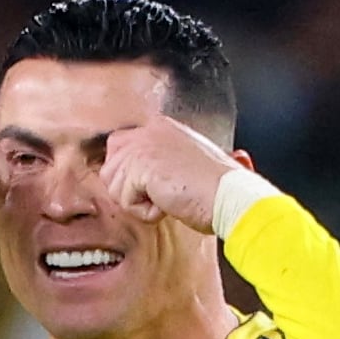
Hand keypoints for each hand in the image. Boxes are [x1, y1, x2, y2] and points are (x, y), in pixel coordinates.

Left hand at [99, 115, 248, 234]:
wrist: (230, 196)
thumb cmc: (216, 188)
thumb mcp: (184, 163)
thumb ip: (156, 161)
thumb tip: (132, 178)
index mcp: (160, 126)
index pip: (118, 147)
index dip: (129, 176)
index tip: (154, 187)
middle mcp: (149, 130)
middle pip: (109, 169)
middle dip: (129, 191)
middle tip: (161, 195)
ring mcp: (144, 146)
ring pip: (114, 188)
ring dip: (139, 203)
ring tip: (169, 198)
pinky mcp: (142, 167)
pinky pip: (126, 202)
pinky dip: (146, 212)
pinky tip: (169, 204)